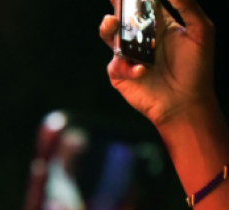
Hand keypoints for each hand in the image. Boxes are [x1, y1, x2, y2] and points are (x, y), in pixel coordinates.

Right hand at [99, 0, 217, 128]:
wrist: (185, 102)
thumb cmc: (196, 68)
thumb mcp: (200, 31)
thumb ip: (187, 6)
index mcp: (160, 26)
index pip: (145, 5)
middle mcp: (142, 39)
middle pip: (123, 17)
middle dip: (117, 7)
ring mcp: (129, 56)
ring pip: (110, 35)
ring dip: (108, 28)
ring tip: (112, 22)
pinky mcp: (120, 74)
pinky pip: (116, 64)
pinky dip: (128, 66)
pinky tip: (142, 71)